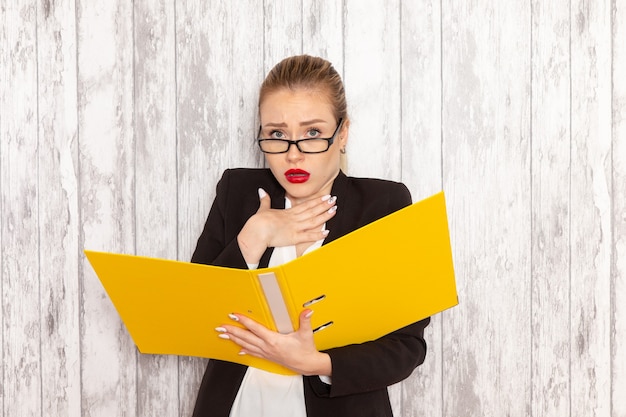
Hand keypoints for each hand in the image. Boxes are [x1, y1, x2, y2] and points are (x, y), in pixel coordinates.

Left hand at [215, 310, 331, 375]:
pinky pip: (252, 353)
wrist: (307, 365)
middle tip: (221, 327)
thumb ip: (305, 321)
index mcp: (274, 340)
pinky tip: (238, 349)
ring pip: (246, 345)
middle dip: (232, 332)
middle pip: (246, 338)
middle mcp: (267, 347)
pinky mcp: (267, 357)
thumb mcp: (306, 334)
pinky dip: (244, 350)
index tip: (235, 315)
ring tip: (224, 335)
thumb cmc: (305, 351)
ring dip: (234, 340)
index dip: (244, 321)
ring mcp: (266, 353)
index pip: (255, 328)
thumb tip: (307, 312)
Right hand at [237, 188, 337, 263]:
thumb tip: (262, 191)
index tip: (325, 197)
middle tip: (334, 200)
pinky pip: (308, 236)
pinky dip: (318, 234)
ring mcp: (295, 228)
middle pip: (312, 210)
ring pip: (313, 220)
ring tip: (334, 210)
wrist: (256, 231)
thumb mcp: (263, 208)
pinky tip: (326, 232)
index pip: (305, 205)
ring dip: (324, 216)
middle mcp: (293, 219)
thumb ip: (265, 200)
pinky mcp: (294, 237)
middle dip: (324, 205)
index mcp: (287, 213)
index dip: (316, 201)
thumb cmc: (258, 222)